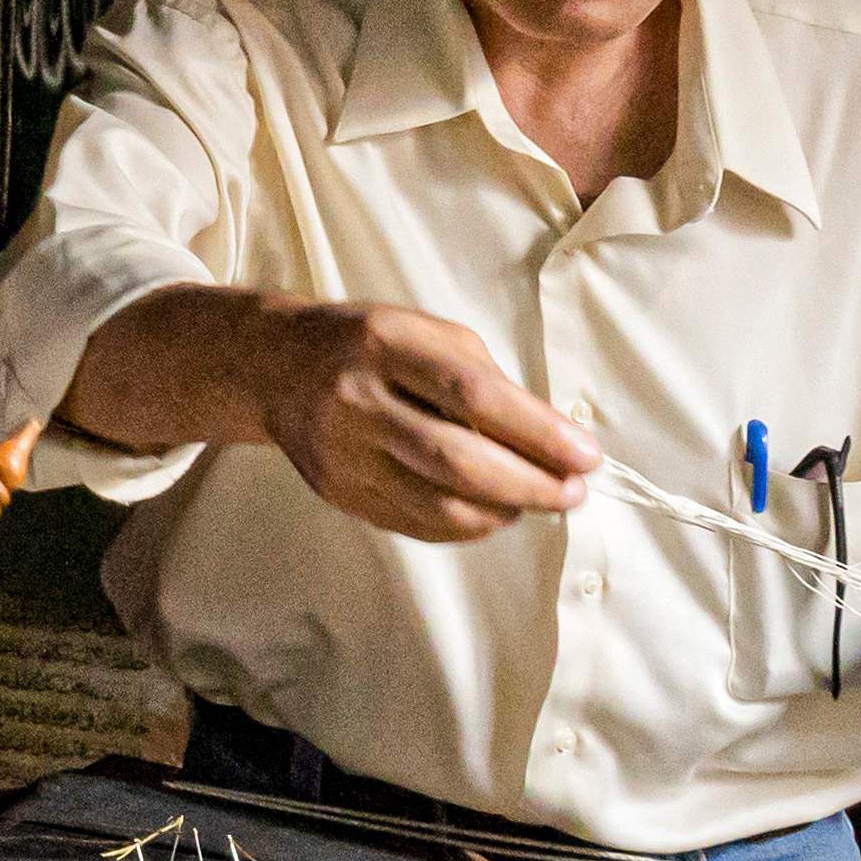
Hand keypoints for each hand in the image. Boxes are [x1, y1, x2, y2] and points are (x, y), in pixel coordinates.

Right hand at [243, 301, 600, 541]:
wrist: (275, 367)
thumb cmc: (369, 345)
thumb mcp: (425, 334)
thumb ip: (483, 380)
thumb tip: (550, 441)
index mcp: (385, 344)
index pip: (473, 393)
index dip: (537, 431)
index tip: (585, 456)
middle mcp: (356, 400)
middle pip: (455, 460)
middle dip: (528, 484)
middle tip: (572, 493)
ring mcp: (342, 453)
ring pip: (436, 504)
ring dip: (501, 511)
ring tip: (535, 502)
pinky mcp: (338, 493)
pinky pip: (415, 523)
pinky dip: (465, 526)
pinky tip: (490, 512)